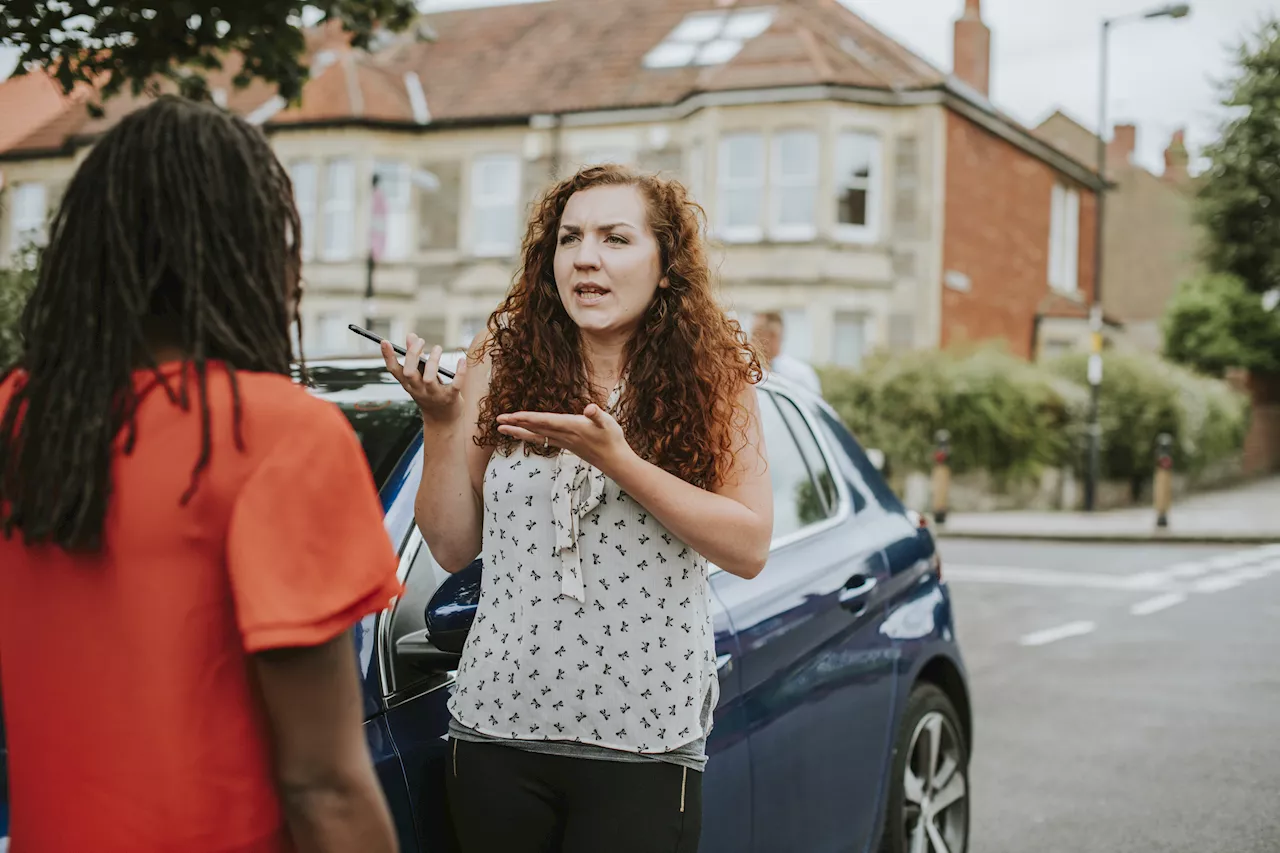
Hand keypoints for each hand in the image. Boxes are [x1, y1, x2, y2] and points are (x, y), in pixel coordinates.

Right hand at [381, 334, 468, 424]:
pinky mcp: (451, 397)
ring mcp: (434, 395)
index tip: (385, 342)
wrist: (443, 420)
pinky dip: (459, 371)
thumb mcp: (420, 376)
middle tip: (421, 341)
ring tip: (437, 348)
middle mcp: (418, 390)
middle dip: (413, 354)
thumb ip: (415, 356)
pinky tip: (461, 361)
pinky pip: (455, 384)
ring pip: (429, 378)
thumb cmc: (431, 392)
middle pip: (409, 372)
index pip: (394, 370)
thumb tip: (411, 335)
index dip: (388, 356)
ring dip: (433, 361)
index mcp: (409, 384)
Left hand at [497, 405, 633, 474]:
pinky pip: (542, 439)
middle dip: (516, 424)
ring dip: (518, 431)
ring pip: (536, 435)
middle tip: (498, 421)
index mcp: (570, 426)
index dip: (527, 418)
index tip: (511, 416)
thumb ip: (597, 415)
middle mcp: (563, 435)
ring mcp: (563, 441)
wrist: (615, 461)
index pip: (544, 421)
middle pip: (534, 429)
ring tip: (503, 429)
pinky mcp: (565, 444)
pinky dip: (530, 436)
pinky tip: (524, 434)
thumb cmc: (612, 439)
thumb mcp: (608, 422)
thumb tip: (590, 408)